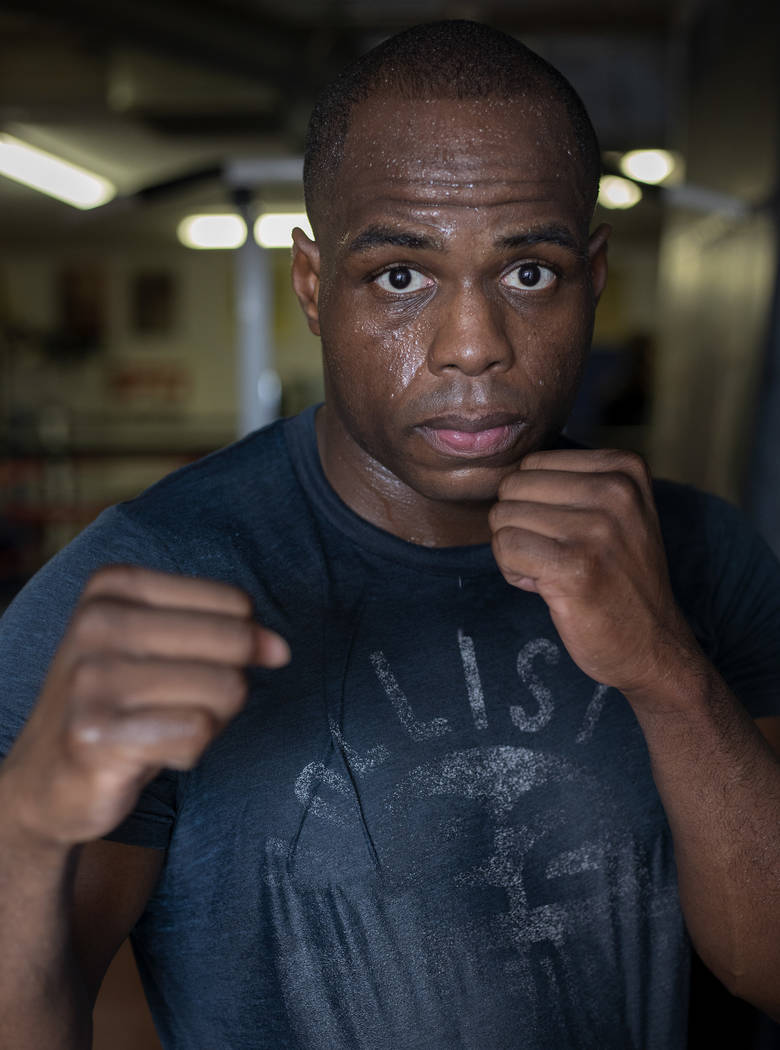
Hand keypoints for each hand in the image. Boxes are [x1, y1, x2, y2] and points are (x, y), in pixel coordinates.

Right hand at [0, 566, 289, 847]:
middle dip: (227, 684)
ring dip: (209, 721)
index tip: (201, 666)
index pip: (235, 602)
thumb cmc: (122, 705)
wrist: (46, 781)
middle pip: (235, 643)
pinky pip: (198, 734)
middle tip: (179, 702)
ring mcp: (92, 678)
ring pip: (225, 691)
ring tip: (161, 726)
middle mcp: (97, 622)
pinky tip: (147, 752)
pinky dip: (188, 752)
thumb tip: (280, 649)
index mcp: (114, 585)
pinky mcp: (96, 735)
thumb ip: (228, 633)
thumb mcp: (165, 648)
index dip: (240, 643)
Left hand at [489, 449, 699, 694]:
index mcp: (624, 468)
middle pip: (513, 487)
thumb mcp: (617, 512)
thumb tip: (506, 475)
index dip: (534, 502)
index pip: (532, 464)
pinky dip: (511, 571)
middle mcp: (615, 491)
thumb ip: (573, 483)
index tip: (566, 534)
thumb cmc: (620, 579)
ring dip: (514, 552)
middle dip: (518, 525)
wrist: (654, 645)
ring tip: (552, 572)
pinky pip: (505, 547)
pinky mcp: (575, 567)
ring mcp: (597, 528)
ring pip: (503, 517)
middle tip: (553, 556)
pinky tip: (542, 587)